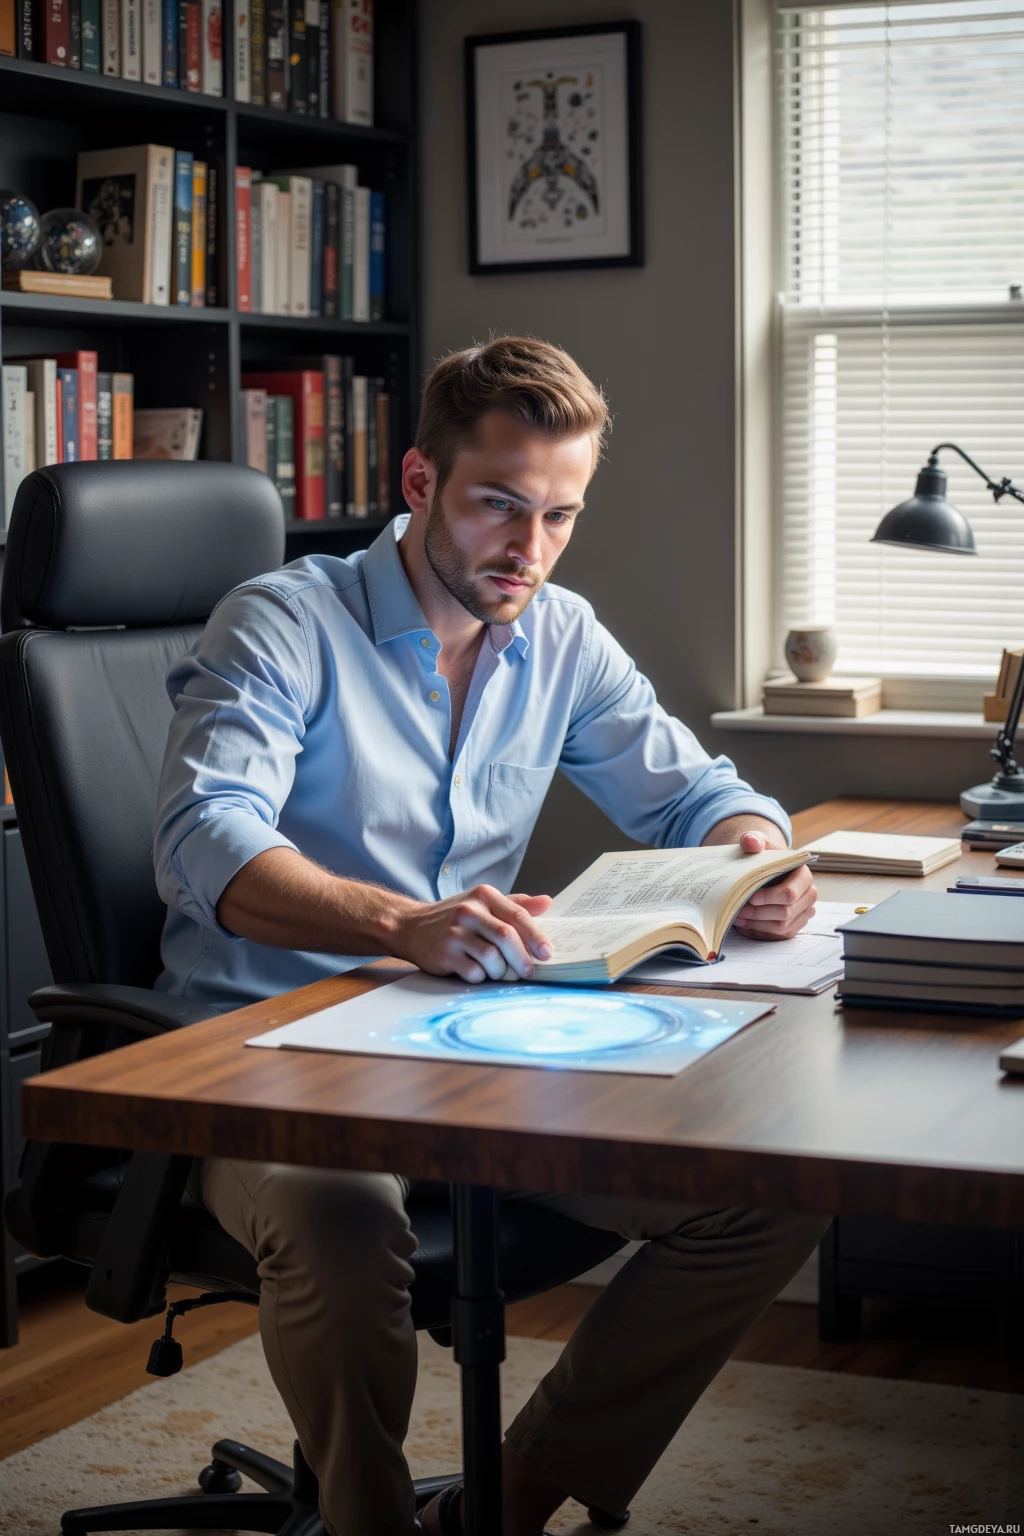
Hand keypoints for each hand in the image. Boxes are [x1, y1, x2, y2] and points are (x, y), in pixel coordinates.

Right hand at [393, 886, 553, 982]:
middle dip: (522, 958)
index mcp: (484, 896)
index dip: (536, 937)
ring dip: (501, 971)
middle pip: (506, 936)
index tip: (547, 954)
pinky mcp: (444, 954)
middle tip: (528, 971)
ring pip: (491, 957)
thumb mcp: (483, 903)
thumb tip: (547, 902)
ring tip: (500, 972)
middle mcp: (468, 911)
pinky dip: (482, 977)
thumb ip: (515, 904)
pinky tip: (478, 972)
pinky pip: (473, 972)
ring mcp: (454, 932)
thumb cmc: (454, 917)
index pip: (517, 916)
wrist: (410, 927)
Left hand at [732, 830, 816, 940]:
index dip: (771, 898)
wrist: (765, 868)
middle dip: (759, 914)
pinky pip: (779, 935)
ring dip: (758, 924)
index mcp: (803, 875)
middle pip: (786, 913)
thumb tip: (750, 843)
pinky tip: (745, 923)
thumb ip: (752, 840)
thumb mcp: (757, 843)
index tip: (752, 897)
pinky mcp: (795, 924)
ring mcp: (803, 912)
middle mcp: (808, 895)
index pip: (790, 893)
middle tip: (738, 910)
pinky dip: (760, 931)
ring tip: (738, 917)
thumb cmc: (763, 855)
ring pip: (782, 927)